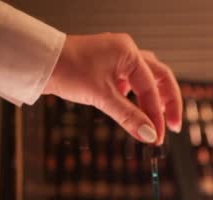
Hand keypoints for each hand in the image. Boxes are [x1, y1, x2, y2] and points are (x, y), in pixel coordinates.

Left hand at [44, 33, 181, 143]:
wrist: (38, 61)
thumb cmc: (66, 69)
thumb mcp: (101, 97)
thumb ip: (129, 117)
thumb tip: (150, 135)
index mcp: (129, 52)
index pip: (151, 88)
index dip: (157, 114)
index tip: (158, 135)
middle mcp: (127, 51)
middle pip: (160, 77)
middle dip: (168, 103)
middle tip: (173, 126)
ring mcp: (118, 57)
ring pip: (148, 77)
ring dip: (155, 98)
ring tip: (159, 118)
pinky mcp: (109, 65)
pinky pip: (132, 80)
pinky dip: (138, 95)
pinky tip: (136, 107)